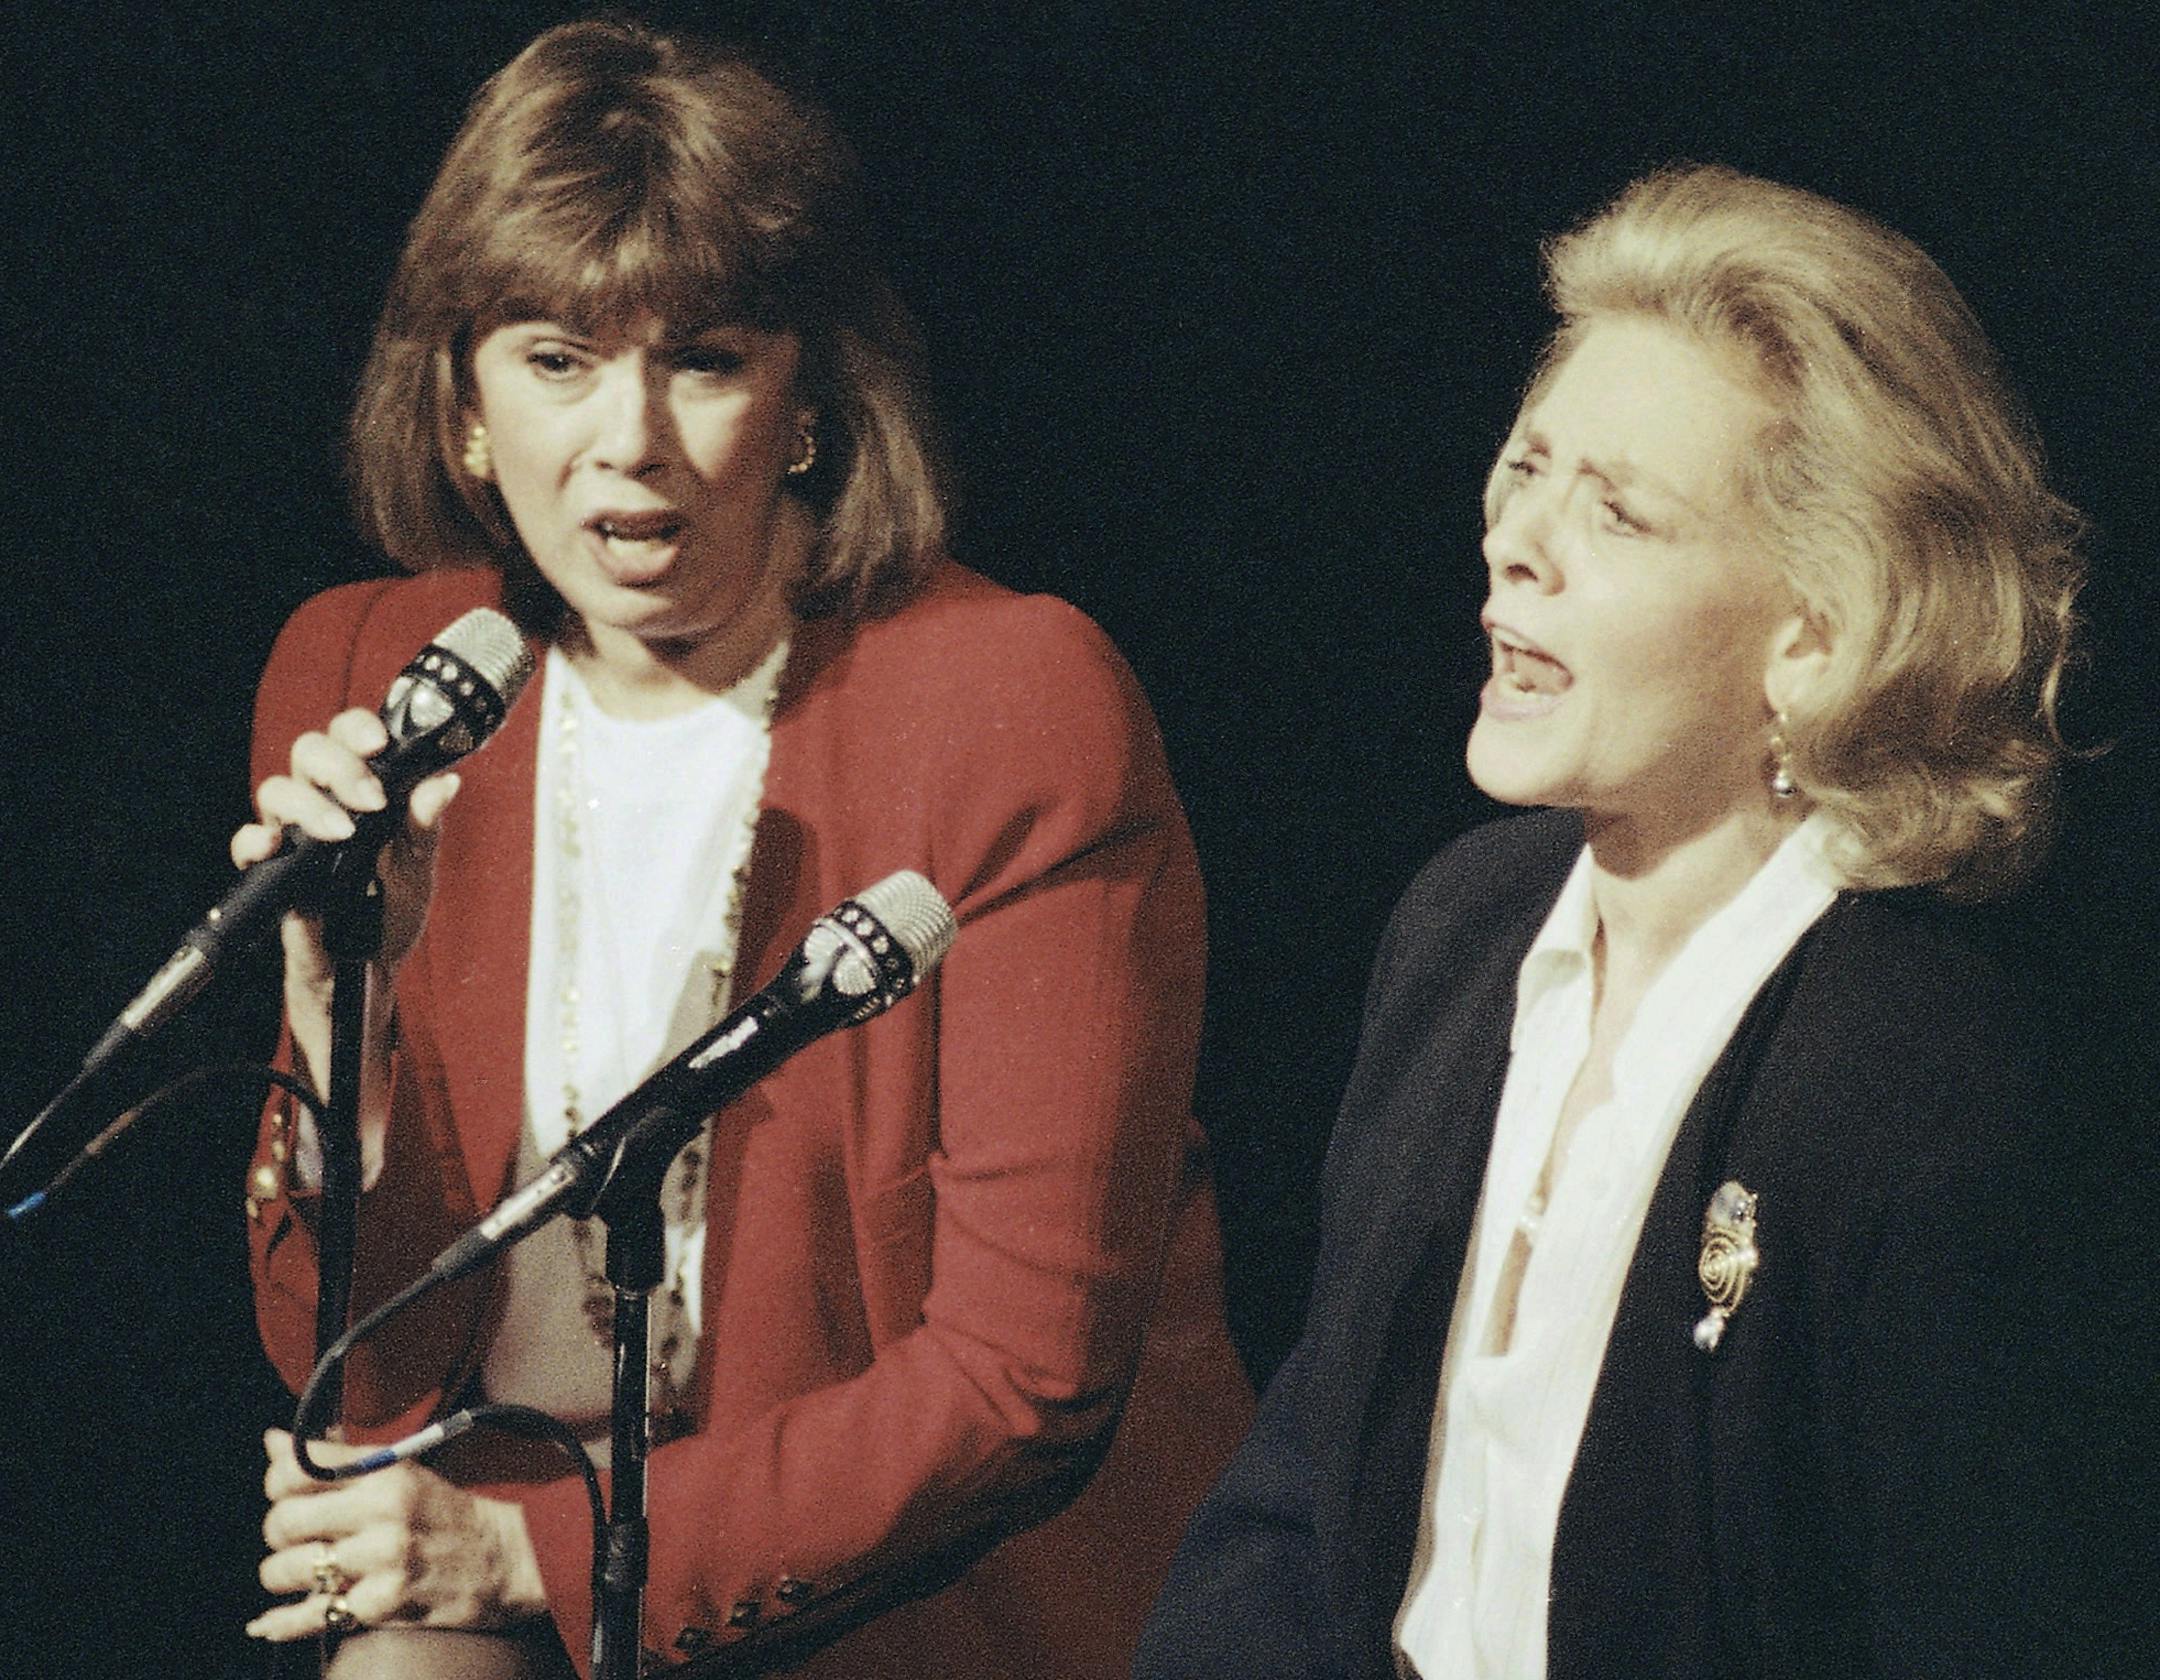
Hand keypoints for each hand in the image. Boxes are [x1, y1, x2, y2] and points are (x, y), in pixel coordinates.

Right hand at [232, 708, 459, 1117]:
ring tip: (343, 833)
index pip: (348, 738)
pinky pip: (247, 846)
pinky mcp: (271, 874)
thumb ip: (425, 827)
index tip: (381, 745)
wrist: (371, 974)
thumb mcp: (419, 870)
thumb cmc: (392, 912)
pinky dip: (254, 841)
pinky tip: (275, 847)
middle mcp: (322, 804)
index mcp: (359, 792)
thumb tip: (445, 782)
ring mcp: (293, 837)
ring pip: (276, 791)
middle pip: (307, 751)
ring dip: (309, 805)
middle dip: (339, 766)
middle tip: (371, 798)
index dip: (358, 729)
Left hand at [247, 1429, 546, 1642]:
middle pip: (284, 1520)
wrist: (502, 1560)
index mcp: (385, 1471)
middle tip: (296, 1539)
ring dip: (282, 1576)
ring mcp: (383, 1557)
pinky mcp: (384, 1602)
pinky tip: (269, 1623)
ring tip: (303, 1575)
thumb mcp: (399, 1471)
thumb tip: (273, 1440)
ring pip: (288, 1569)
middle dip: (279, 1533)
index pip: (298, 1469)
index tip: (285, 1494)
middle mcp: (383, 1509)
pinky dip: (283, 1622)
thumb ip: (337, 1459)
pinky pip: (312, 1614)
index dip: (276, 1483)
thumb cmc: (444, 1513)